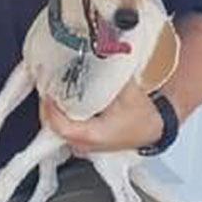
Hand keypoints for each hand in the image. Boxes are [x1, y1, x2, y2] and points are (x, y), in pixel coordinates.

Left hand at [41, 80, 164, 155]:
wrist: (154, 129)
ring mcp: (85, 147)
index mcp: (94, 134)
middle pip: (55, 128)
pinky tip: (62, 104)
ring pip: (58, 131)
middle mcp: (87, 144)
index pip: (61, 126)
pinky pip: (66, 132)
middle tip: (47, 87)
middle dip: (49, 107)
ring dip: (54, 112)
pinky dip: (61, 117)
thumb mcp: (128, 92)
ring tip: (52, 93)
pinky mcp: (86, 144)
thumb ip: (112, 74)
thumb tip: (101, 54)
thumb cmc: (142, 117)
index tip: (47, 92)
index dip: (50, 109)